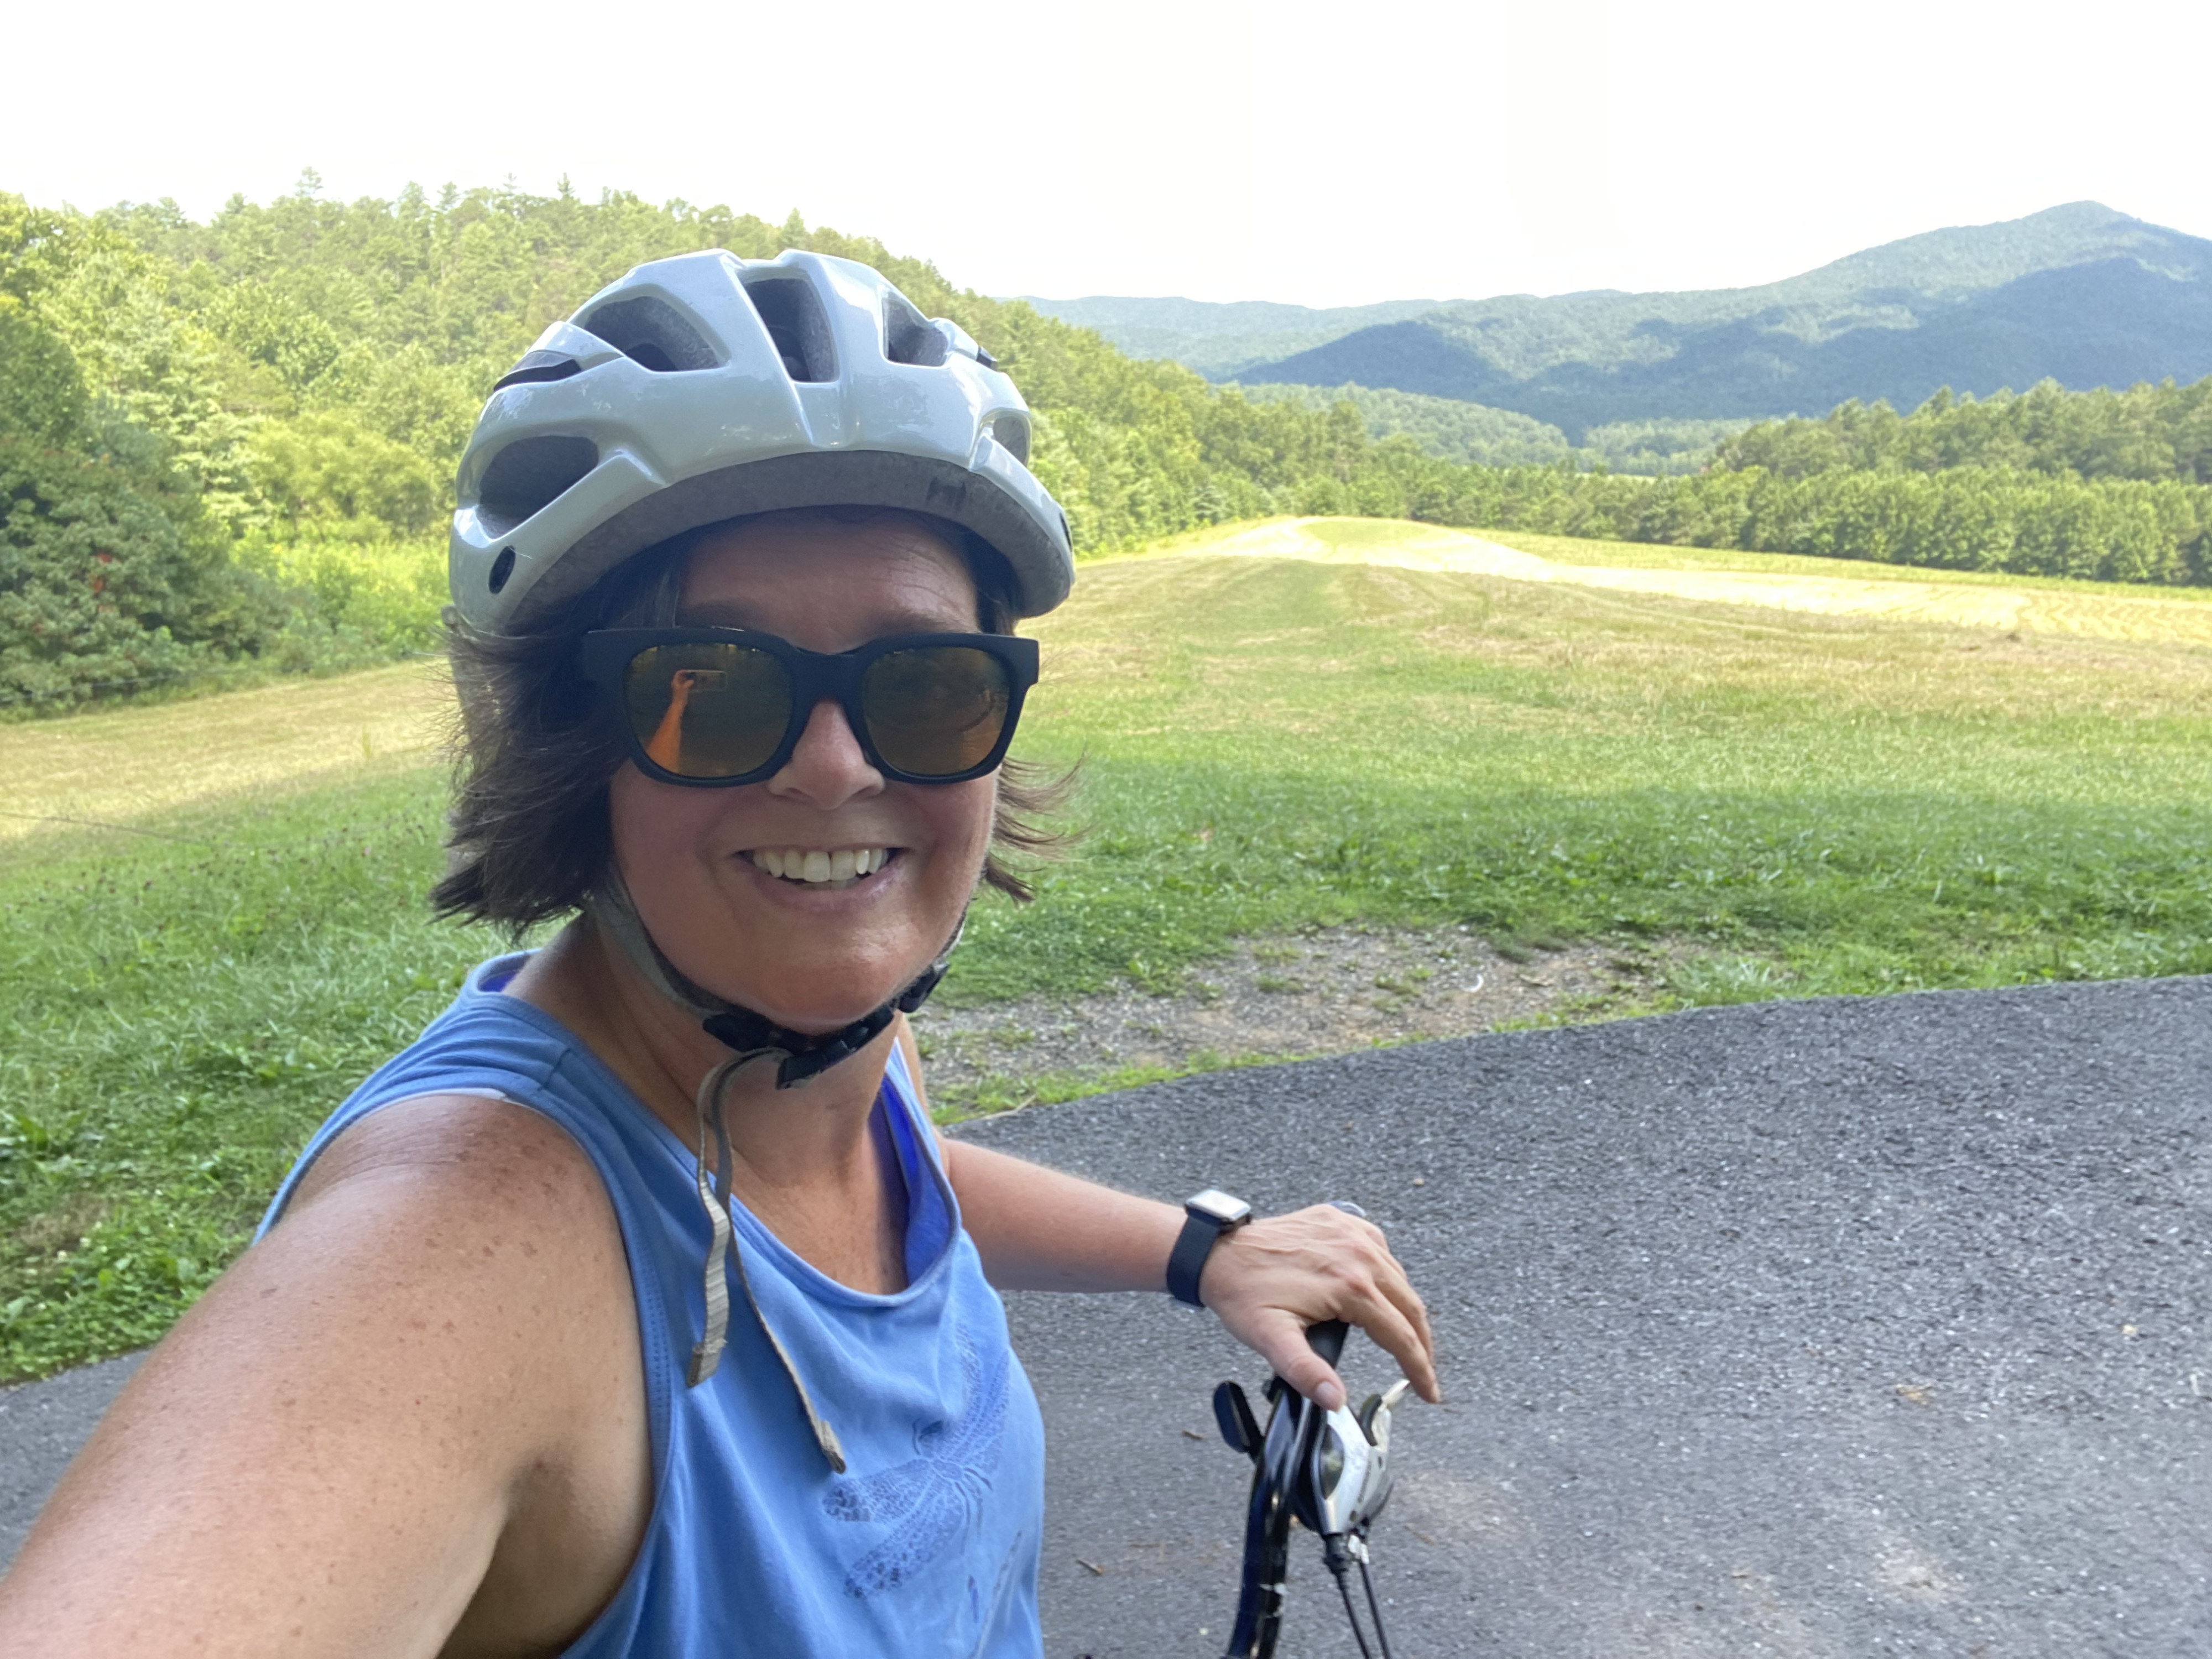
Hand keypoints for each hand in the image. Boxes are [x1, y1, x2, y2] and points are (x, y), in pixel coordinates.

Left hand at [1197, 1204, 1440, 1410]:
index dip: (1419, 1369)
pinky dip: (1388, 1276)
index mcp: (1351, 1285)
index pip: (1401, 1336)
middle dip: (1422, 1344)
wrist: (1217, 1252)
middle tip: (1424, 1373)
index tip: (1429, 1393)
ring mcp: (1353, 1232)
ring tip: (1406, 1340)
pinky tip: (1382, 1292)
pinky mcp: (1343, 1220)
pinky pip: (1380, 1250)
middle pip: (1410, 1306)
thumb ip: (1305, 1372)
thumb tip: (1336, 1400)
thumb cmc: (1243, 1293)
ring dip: (1406, 1310)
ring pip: (1399, 1278)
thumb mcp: (1271, 1339)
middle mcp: (1360, 1253)